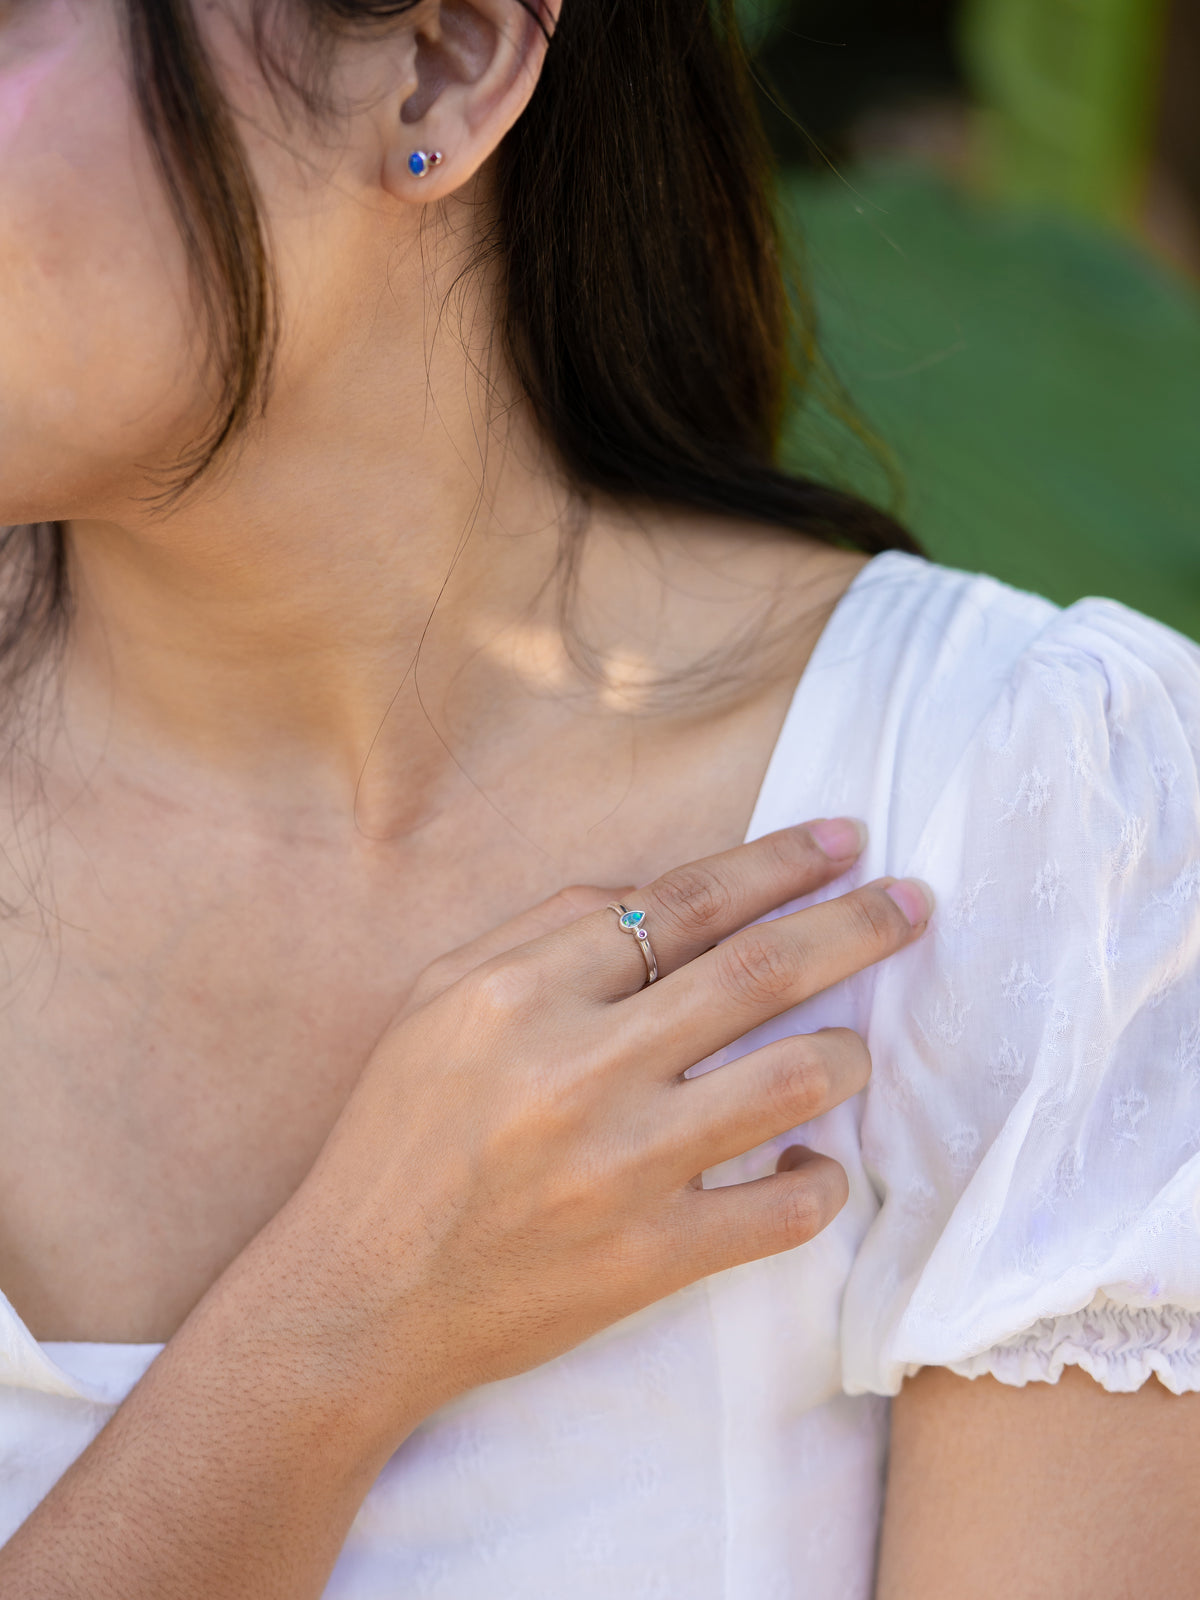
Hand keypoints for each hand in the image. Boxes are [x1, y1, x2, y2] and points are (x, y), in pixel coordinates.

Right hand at [284, 820, 931, 1439]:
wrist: (357, 1300)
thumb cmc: (395, 1139)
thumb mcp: (436, 1002)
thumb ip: (540, 930)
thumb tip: (659, 897)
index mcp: (520, 991)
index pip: (683, 903)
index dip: (778, 862)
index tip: (842, 841)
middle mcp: (578, 1068)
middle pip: (759, 970)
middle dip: (856, 925)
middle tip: (915, 903)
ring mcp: (620, 1167)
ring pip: (791, 1079)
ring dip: (847, 1052)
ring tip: (857, 1047)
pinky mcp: (648, 1258)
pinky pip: (782, 1211)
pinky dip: (822, 1180)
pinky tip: (816, 1163)